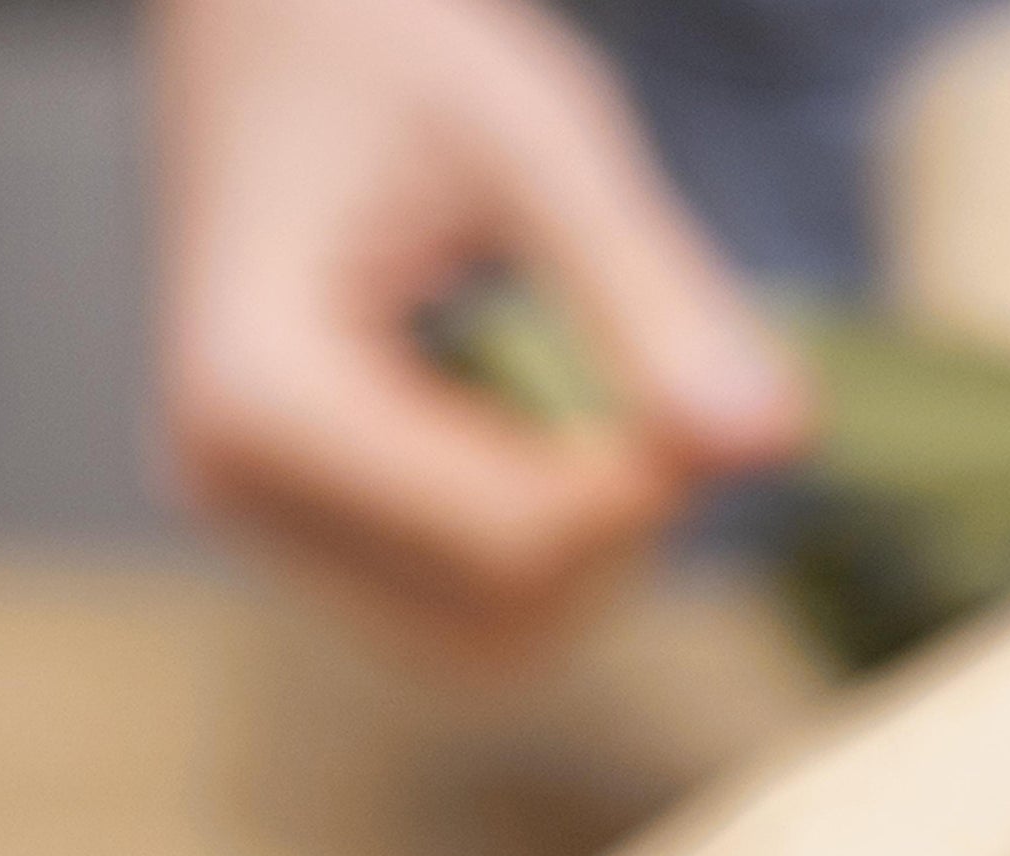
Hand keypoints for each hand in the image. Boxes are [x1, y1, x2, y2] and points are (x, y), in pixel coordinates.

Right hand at [155, 0, 811, 666]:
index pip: (510, 542)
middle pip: (504, 612)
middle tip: (659, 378)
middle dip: (615, 524)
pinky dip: (544, 545)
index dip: (643, 486)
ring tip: (593, 389)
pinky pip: (466, 612)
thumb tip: (776, 440)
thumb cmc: (389, 38)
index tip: (710, 384)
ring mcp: (261, 526)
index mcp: (258, 392)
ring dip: (587, 545)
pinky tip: (538, 422)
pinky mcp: (305, 540)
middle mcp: (233, 485)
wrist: (267, 21)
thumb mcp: (538, 137)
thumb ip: (652, 294)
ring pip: (494, 639)